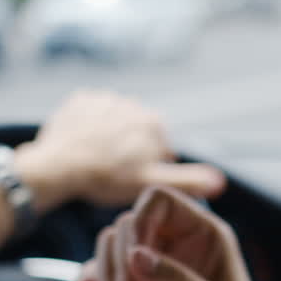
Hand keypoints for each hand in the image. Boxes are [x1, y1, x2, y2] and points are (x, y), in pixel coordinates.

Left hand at [14, 90, 225, 211]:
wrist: (59, 166)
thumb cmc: (107, 178)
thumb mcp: (151, 183)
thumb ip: (188, 181)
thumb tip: (220, 181)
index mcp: (154, 123)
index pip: (161, 148)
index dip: (149, 167)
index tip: (131, 178)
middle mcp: (134, 103)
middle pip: (138, 133)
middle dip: (130, 150)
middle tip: (112, 172)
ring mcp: (106, 98)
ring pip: (114, 123)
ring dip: (110, 138)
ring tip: (96, 159)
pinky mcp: (80, 99)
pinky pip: (91, 113)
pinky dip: (89, 127)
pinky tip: (83, 145)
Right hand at [73, 186, 280, 280]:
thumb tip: (135, 255)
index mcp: (207, 233)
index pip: (159, 201)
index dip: (138, 220)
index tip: (132, 258)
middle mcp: (181, 243)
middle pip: (128, 223)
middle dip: (119, 259)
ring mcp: (160, 267)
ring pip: (113, 247)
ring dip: (106, 274)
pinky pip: (108, 272)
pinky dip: (93, 279)